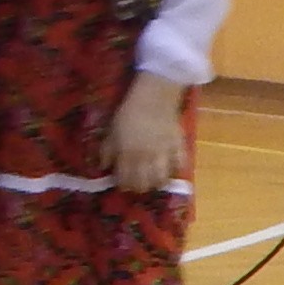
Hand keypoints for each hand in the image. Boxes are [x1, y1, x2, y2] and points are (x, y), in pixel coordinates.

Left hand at [107, 72, 187, 199]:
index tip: (123, 185)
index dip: (123, 185)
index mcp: (128, 154)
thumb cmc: (129, 112)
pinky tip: (172, 170)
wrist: (153, 97)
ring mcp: (164, 153)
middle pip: (144, 183)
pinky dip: (176, 170)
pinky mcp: (178, 146)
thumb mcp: (111, 130)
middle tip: (138, 184)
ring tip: (154, 181)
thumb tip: (103, 167)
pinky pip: (180, 164)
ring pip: (162, 179)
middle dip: (139, 187)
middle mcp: (146, 158)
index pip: (125, 179)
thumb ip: (107, 150)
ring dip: (157, 183)